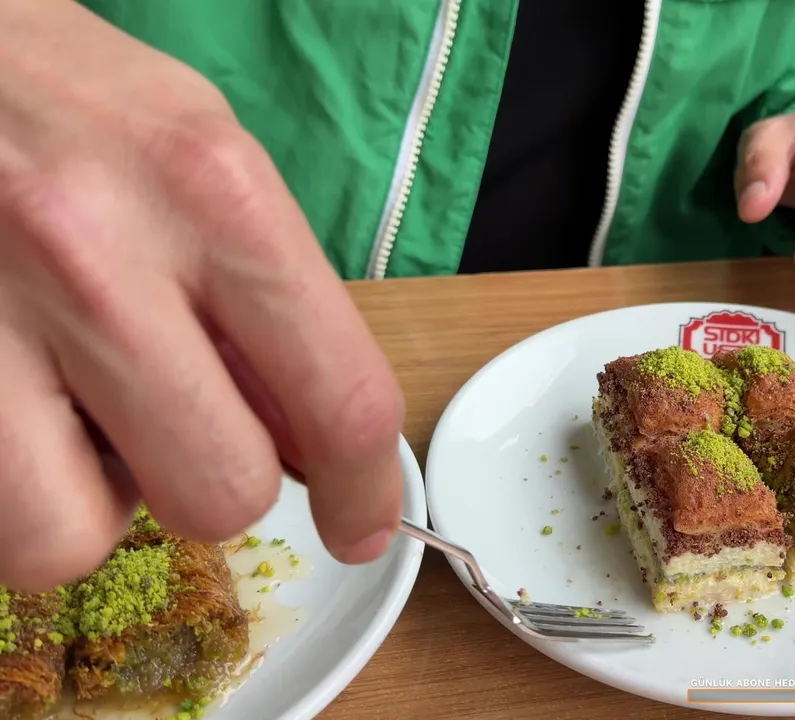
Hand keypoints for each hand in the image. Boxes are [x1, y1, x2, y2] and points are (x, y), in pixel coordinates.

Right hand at [0, 0, 403, 591]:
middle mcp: (104, 252)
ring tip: (87, 422)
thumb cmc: (70, 97)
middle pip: (220, 490)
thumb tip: (311, 438)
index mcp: (215, 192)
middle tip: (186, 427)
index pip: (339, 397)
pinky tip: (28, 420)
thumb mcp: (205, 158)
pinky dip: (22, 497)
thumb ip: (271, 292)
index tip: (360, 524)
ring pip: (80, 536)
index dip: (363, 490)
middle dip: (219, 483)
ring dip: (102, 505)